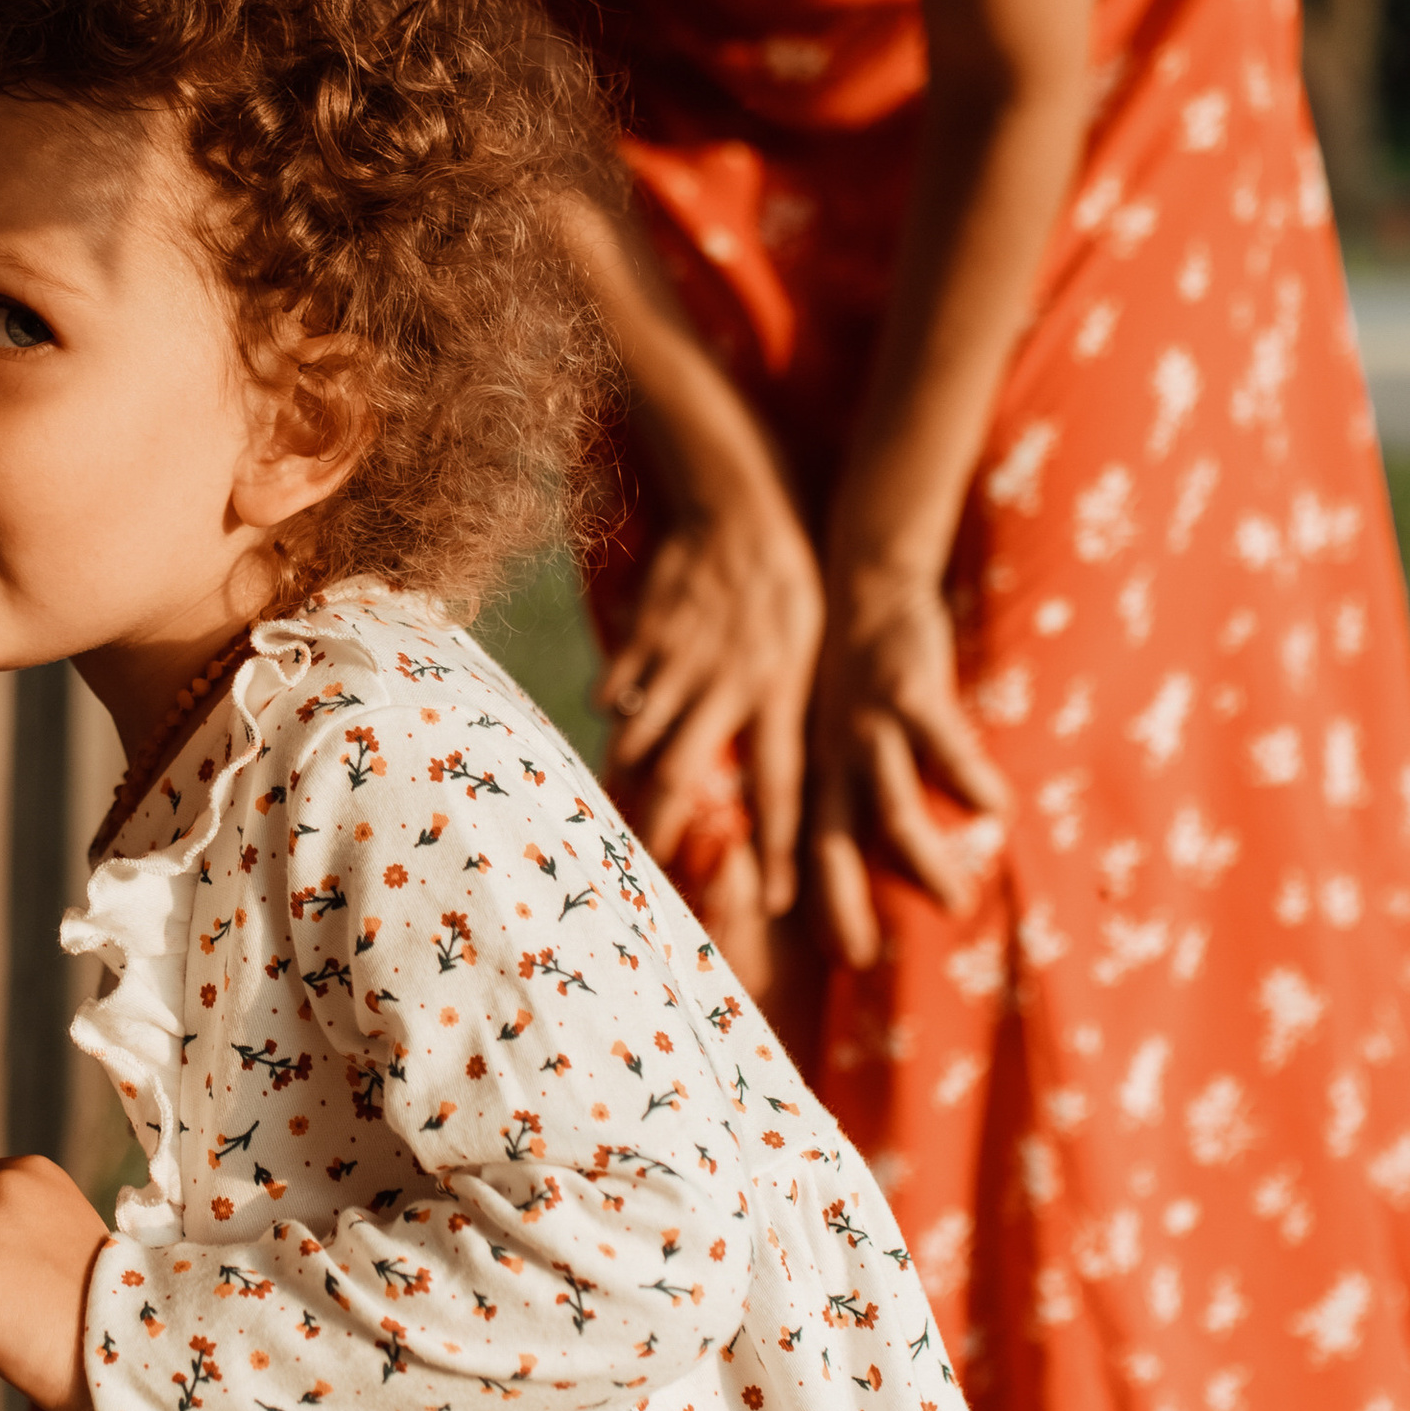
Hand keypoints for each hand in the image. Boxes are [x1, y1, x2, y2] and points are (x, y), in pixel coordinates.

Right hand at [599, 466, 823, 912]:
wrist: (743, 508)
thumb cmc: (786, 591)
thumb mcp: (805, 656)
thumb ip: (784, 718)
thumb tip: (770, 784)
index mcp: (780, 695)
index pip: (783, 788)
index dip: (781, 849)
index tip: (780, 902)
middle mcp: (730, 686)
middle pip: (690, 776)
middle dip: (668, 827)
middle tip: (653, 867)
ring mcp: (682, 659)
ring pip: (642, 736)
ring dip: (627, 776)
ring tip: (615, 808)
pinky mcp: (646, 633)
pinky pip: (616, 685)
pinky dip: (609, 708)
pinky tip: (605, 720)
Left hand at [809, 565, 1009, 966]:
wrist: (866, 584)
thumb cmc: (856, 676)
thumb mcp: (833, 737)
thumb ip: (848, 795)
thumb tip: (874, 866)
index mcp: (814, 772)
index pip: (800, 850)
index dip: (804, 904)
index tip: (814, 956)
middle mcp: (834, 759)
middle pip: (830, 845)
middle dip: (842, 904)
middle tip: (861, 958)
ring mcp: (871, 729)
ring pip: (892, 809)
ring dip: (921, 862)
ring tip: (955, 904)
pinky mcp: (913, 695)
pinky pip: (944, 746)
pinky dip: (968, 779)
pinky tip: (997, 810)